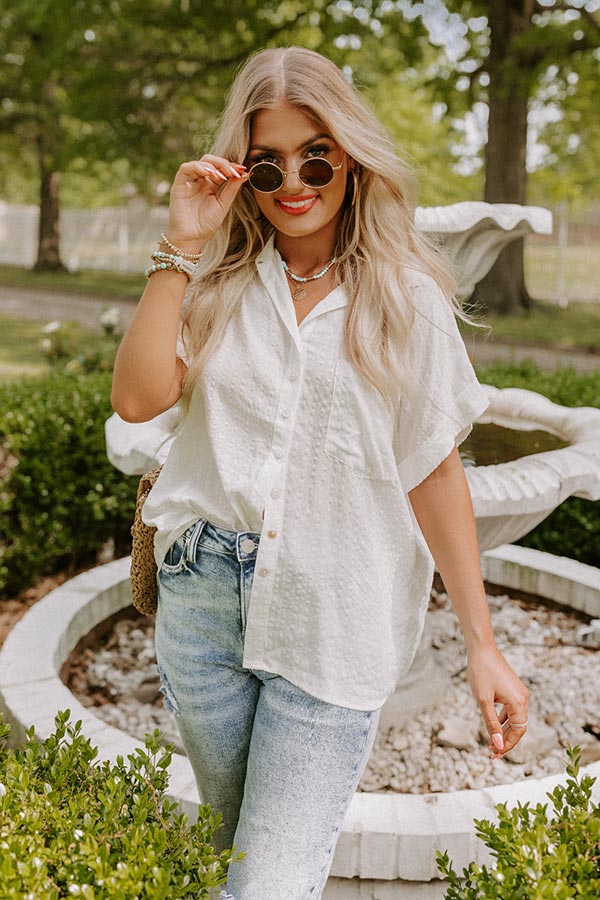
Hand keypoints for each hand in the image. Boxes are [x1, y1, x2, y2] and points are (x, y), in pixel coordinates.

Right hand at [166, 156, 249, 248]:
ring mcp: (189, 182)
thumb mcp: (223, 205)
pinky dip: (198, 167)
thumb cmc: (206, 225)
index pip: (221, 169)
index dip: (231, 167)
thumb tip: (244, 174)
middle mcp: (199, 181)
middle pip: (211, 161)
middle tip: (233, 171)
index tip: (242, 171)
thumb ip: (232, 189)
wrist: (192, 238)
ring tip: (222, 175)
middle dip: (224, 164)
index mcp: (210, 185)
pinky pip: (186, 168)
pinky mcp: (179, 184)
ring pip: (200, 162)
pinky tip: (209, 173)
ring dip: (213, 165)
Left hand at [466, 642, 528, 759]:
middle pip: (518, 727)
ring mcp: (518, 693)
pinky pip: (510, 710)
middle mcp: (523, 698)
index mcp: (519, 702)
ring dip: (504, 731)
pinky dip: (503, 720)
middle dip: (505, 741)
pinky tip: (493, 726)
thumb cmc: (481, 672)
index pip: (518, 731)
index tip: (495, 754)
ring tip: (491, 743)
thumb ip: (491, 723)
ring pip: (514, 719)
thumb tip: (497, 744)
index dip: (508, 744)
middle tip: (492, 753)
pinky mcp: (512, 689)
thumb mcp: (483, 701)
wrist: (481, 648)